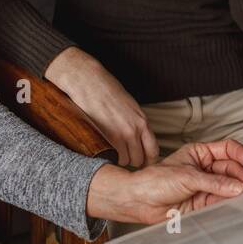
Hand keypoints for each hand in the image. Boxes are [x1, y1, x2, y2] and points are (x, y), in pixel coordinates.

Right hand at [45, 47, 157, 166]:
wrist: (89, 82)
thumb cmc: (107, 90)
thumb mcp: (130, 106)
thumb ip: (136, 123)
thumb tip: (139, 139)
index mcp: (142, 121)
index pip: (153, 151)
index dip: (147, 159)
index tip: (141, 159)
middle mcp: (134, 130)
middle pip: (139, 160)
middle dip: (131, 160)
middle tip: (122, 154)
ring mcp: (120, 135)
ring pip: (124, 161)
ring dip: (118, 159)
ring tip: (111, 149)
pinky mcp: (105, 137)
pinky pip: (111, 157)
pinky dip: (107, 157)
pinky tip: (103, 148)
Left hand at [86, 138, 242, 224]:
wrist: (140, 201)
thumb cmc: (154, 182)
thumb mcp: (187, 177)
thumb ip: (214, 182)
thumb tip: (237, 186)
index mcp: (199, 154)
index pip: (225, 149)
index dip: (237, 152)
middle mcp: (204, 169)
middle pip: (230, 168)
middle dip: (238, 174)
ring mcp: (204, 186)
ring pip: (228, 185)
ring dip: (235, 189)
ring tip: (239, 192)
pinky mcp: (203, 202)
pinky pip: (220, 200)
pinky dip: (228, 201)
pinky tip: (232, 201)